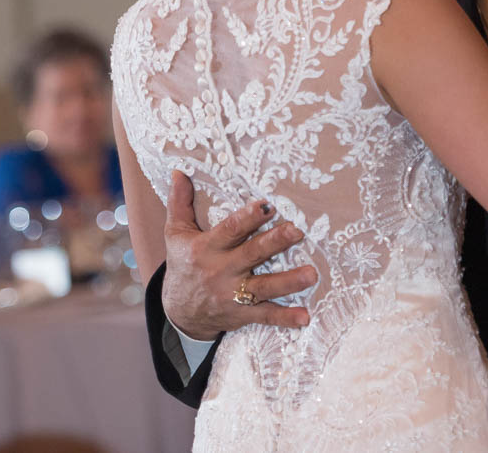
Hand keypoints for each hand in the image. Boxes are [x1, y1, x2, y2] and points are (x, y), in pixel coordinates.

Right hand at [159, 171, 315, 340]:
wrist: (180, 313)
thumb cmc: (184, 264)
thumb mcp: (176, 233)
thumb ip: (180, 202)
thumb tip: (179, 170)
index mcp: (206, 248)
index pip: (229, 230)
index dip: (248, 218)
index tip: (267, 205)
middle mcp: (221, 271)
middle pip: (251, 255)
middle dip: (275, 243)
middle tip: (298, 231)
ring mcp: (233, 295)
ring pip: (263, 287)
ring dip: (288, 282)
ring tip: (311, 274)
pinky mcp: (242, 314)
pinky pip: (265, 316)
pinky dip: (285, 318)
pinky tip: (304, 317)